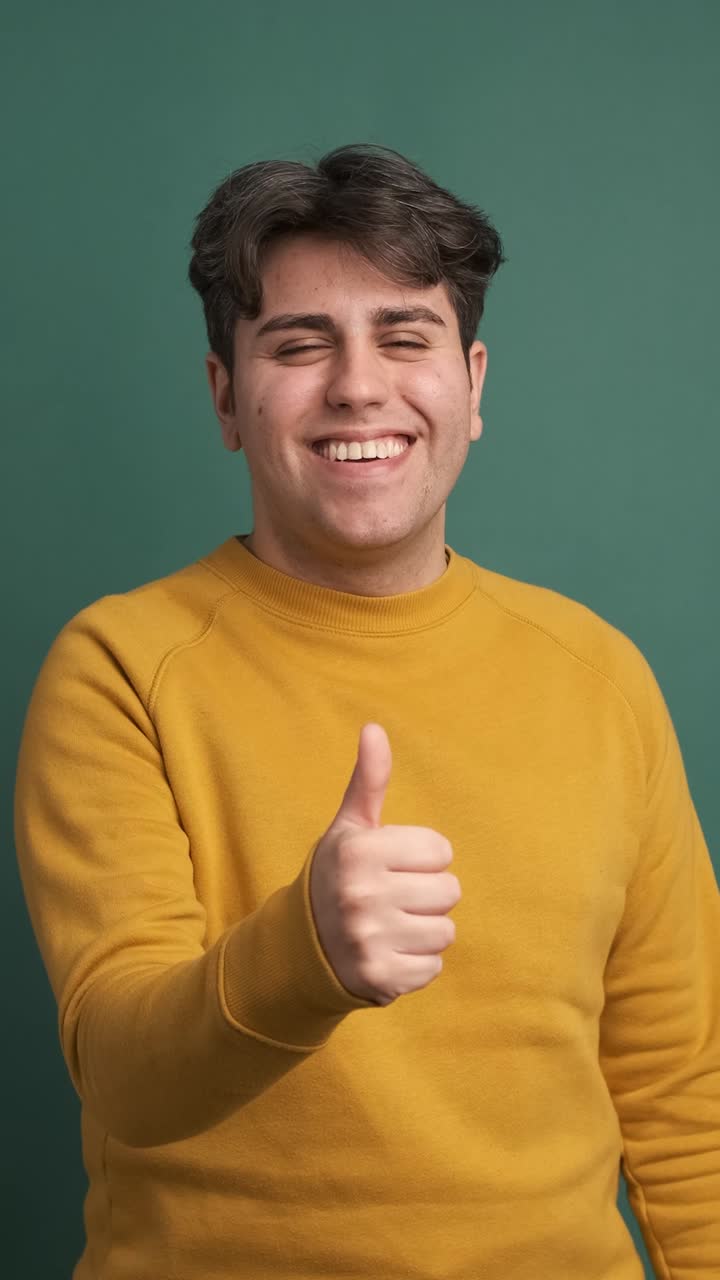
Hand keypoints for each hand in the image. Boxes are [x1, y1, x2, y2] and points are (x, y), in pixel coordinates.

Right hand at [309, 723, 460, 1007]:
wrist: (301, 946)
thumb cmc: (339, 875)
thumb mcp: (350, 827)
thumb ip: (368, 781)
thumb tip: (374, 728)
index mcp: (358, 851)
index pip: (441, 850)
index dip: (422, 857)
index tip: (393, 865)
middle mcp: (361, 895)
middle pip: (449, 890)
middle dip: (427, 894)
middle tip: (394, 898)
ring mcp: (370, 939)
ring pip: (446, 931)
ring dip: (425, 930)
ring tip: (392, 925)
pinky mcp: (380, 978)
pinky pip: (433, 967)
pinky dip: (417, 964)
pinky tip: (389, 952)